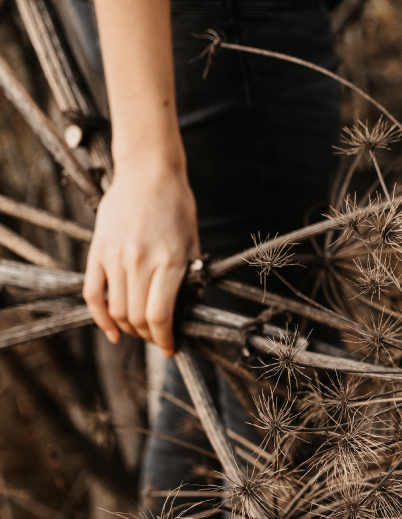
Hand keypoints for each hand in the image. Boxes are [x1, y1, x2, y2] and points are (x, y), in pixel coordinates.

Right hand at [83, 157, 199, 356]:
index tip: (170, 348)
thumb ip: (189, 277)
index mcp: (168, 262)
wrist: (148, 171)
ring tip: (139, 330)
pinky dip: (100, 317)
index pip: (160, 317)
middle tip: (156, 338)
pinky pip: (92, 294)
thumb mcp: (192, 243)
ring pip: (115, 311)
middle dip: (148, 336)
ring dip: (127, 328)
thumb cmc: (176, 205)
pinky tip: (111, 330)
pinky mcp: (98, 251)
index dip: (164, 340)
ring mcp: (115, 257)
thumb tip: (184, 311)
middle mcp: (139, 262)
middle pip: (136, 318)